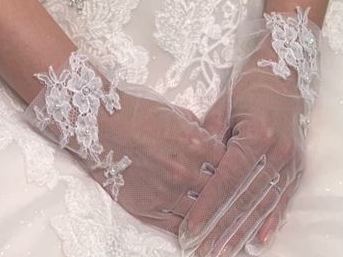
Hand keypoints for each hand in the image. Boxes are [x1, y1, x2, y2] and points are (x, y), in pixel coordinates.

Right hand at [24, 50, 227, 236]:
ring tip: (220, 221)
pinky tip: (197, 230)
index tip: (238, 171)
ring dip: (210, 214)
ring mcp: (168, 193)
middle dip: (225, 192)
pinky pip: (177, 226)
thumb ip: (196, 127)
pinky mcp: (150, 208)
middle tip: (234, 198)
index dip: (234, 166)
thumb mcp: (175, 111)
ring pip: (201, 212)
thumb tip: (210, 137)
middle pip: (219, 190)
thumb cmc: (137, 113)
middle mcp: (185, 171)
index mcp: (196, 144)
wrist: (103, 126)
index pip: (229, 162)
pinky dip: (189, 229)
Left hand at [178, 8, 320, 256]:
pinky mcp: (298, 165)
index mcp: (256, 134)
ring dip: (243, 231)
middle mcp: (276, 151)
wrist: (284, 72)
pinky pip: (284, 199)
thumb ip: (209, 138)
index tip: (190, 229)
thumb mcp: (224, 106)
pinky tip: (258, 239)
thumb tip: (193, 168)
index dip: (208, 206)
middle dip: (222, 228)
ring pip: (263, 204)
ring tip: (225, 251)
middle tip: (203, 249)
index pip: (227, 179)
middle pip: (245, 198)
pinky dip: (270, 221)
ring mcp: (290, 160)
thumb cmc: (249, 87)